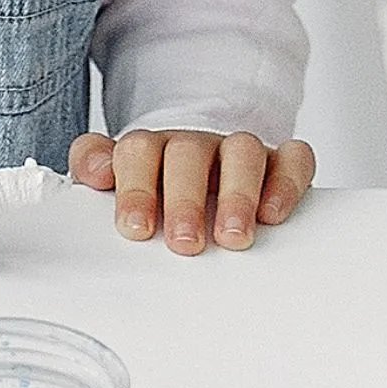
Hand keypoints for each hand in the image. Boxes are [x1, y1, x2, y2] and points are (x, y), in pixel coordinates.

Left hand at [68, 128, 314, 257]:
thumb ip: (93, 168)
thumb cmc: (155, 185)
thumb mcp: (116, 182)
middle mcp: (194, 145)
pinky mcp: (279, 161)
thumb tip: (94, 171)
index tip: (137, 228)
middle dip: (186, 200)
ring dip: (237, 196)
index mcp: (150, 148)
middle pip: (188, 154)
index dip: (136, 189)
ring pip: (242, 152)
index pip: (137, 153)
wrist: (198, 166)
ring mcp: (237, 151)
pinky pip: (292, 158)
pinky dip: (286, 183)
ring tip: (232, 238)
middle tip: (185, 242)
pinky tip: (274, 214)